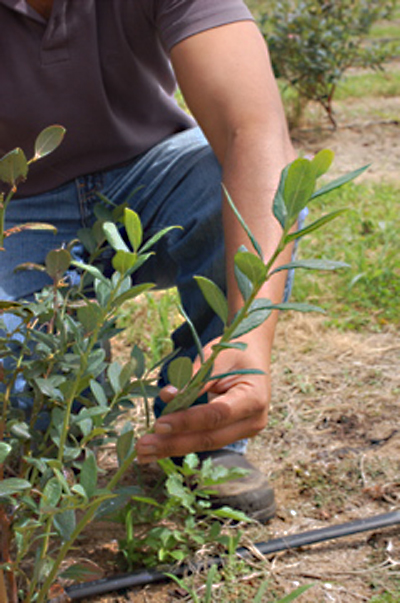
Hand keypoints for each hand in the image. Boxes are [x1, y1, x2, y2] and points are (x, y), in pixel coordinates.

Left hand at [135, 332, 270, 462]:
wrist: (254, 356)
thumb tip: (167, 396)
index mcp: (254, 398)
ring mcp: (245, 431)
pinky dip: (181, 443)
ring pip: (206, 444)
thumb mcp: (215, 357)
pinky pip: (206, 441)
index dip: (187, 421)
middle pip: (210, 438)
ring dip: (173, 448)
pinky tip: (159, 448)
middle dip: (174, 443)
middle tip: (143, 447)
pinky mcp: (234, 434)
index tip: (159, 424)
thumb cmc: (234, 352)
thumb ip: (193, 378)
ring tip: (144, 453)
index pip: (216, 415)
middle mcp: (253, 421)